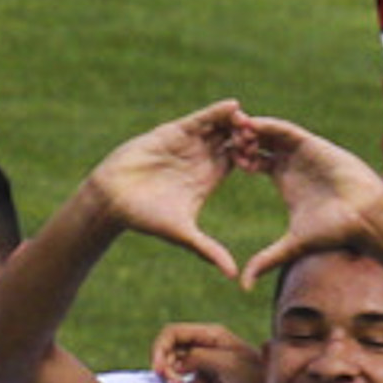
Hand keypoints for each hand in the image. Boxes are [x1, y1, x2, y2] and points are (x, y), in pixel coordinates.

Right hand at [88, 100, 250, 278]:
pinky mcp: (175, 131)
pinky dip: (217, 112)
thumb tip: (233, 275)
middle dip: (251, 136)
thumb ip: (208, 251)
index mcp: (208, 179)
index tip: (269, 161)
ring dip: (238, 123)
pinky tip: (234, 107)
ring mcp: (188, 143)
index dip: (256, 158)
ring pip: (221, 127)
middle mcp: (200, 159)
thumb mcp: (184, 235)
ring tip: (253, 122)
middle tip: (265, 138)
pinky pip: (201, 119)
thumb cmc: (145, 218)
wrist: (113, 198)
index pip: (239, 162)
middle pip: (234, 140)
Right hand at [149, 322, 268, 382]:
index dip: (160, 349)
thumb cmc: (257, 380)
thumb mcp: (226, 365)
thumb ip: (197, 358)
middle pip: (173, 358)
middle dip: (175, 376)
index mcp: (211, 336)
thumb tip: (173, 363)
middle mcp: (208, 350)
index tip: (158, 370)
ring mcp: (210, 370)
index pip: (173, 333)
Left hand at [234, 115, 382, 287]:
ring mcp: (302, 152)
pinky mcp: (313, 145)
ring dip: (251, 129)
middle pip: (260, 144)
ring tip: (229, 128)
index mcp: (284, 181)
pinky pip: (286, 130)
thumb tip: (243, 286)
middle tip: (217, 138)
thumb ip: (267, 260)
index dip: (238, 159)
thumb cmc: (334, 230)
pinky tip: (251, 123)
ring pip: (271, 134)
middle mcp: (292, 164)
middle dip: (240, 139)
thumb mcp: (292, 246)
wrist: (364, 216)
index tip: (216, 159)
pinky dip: (268, 126)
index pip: (255, 162)